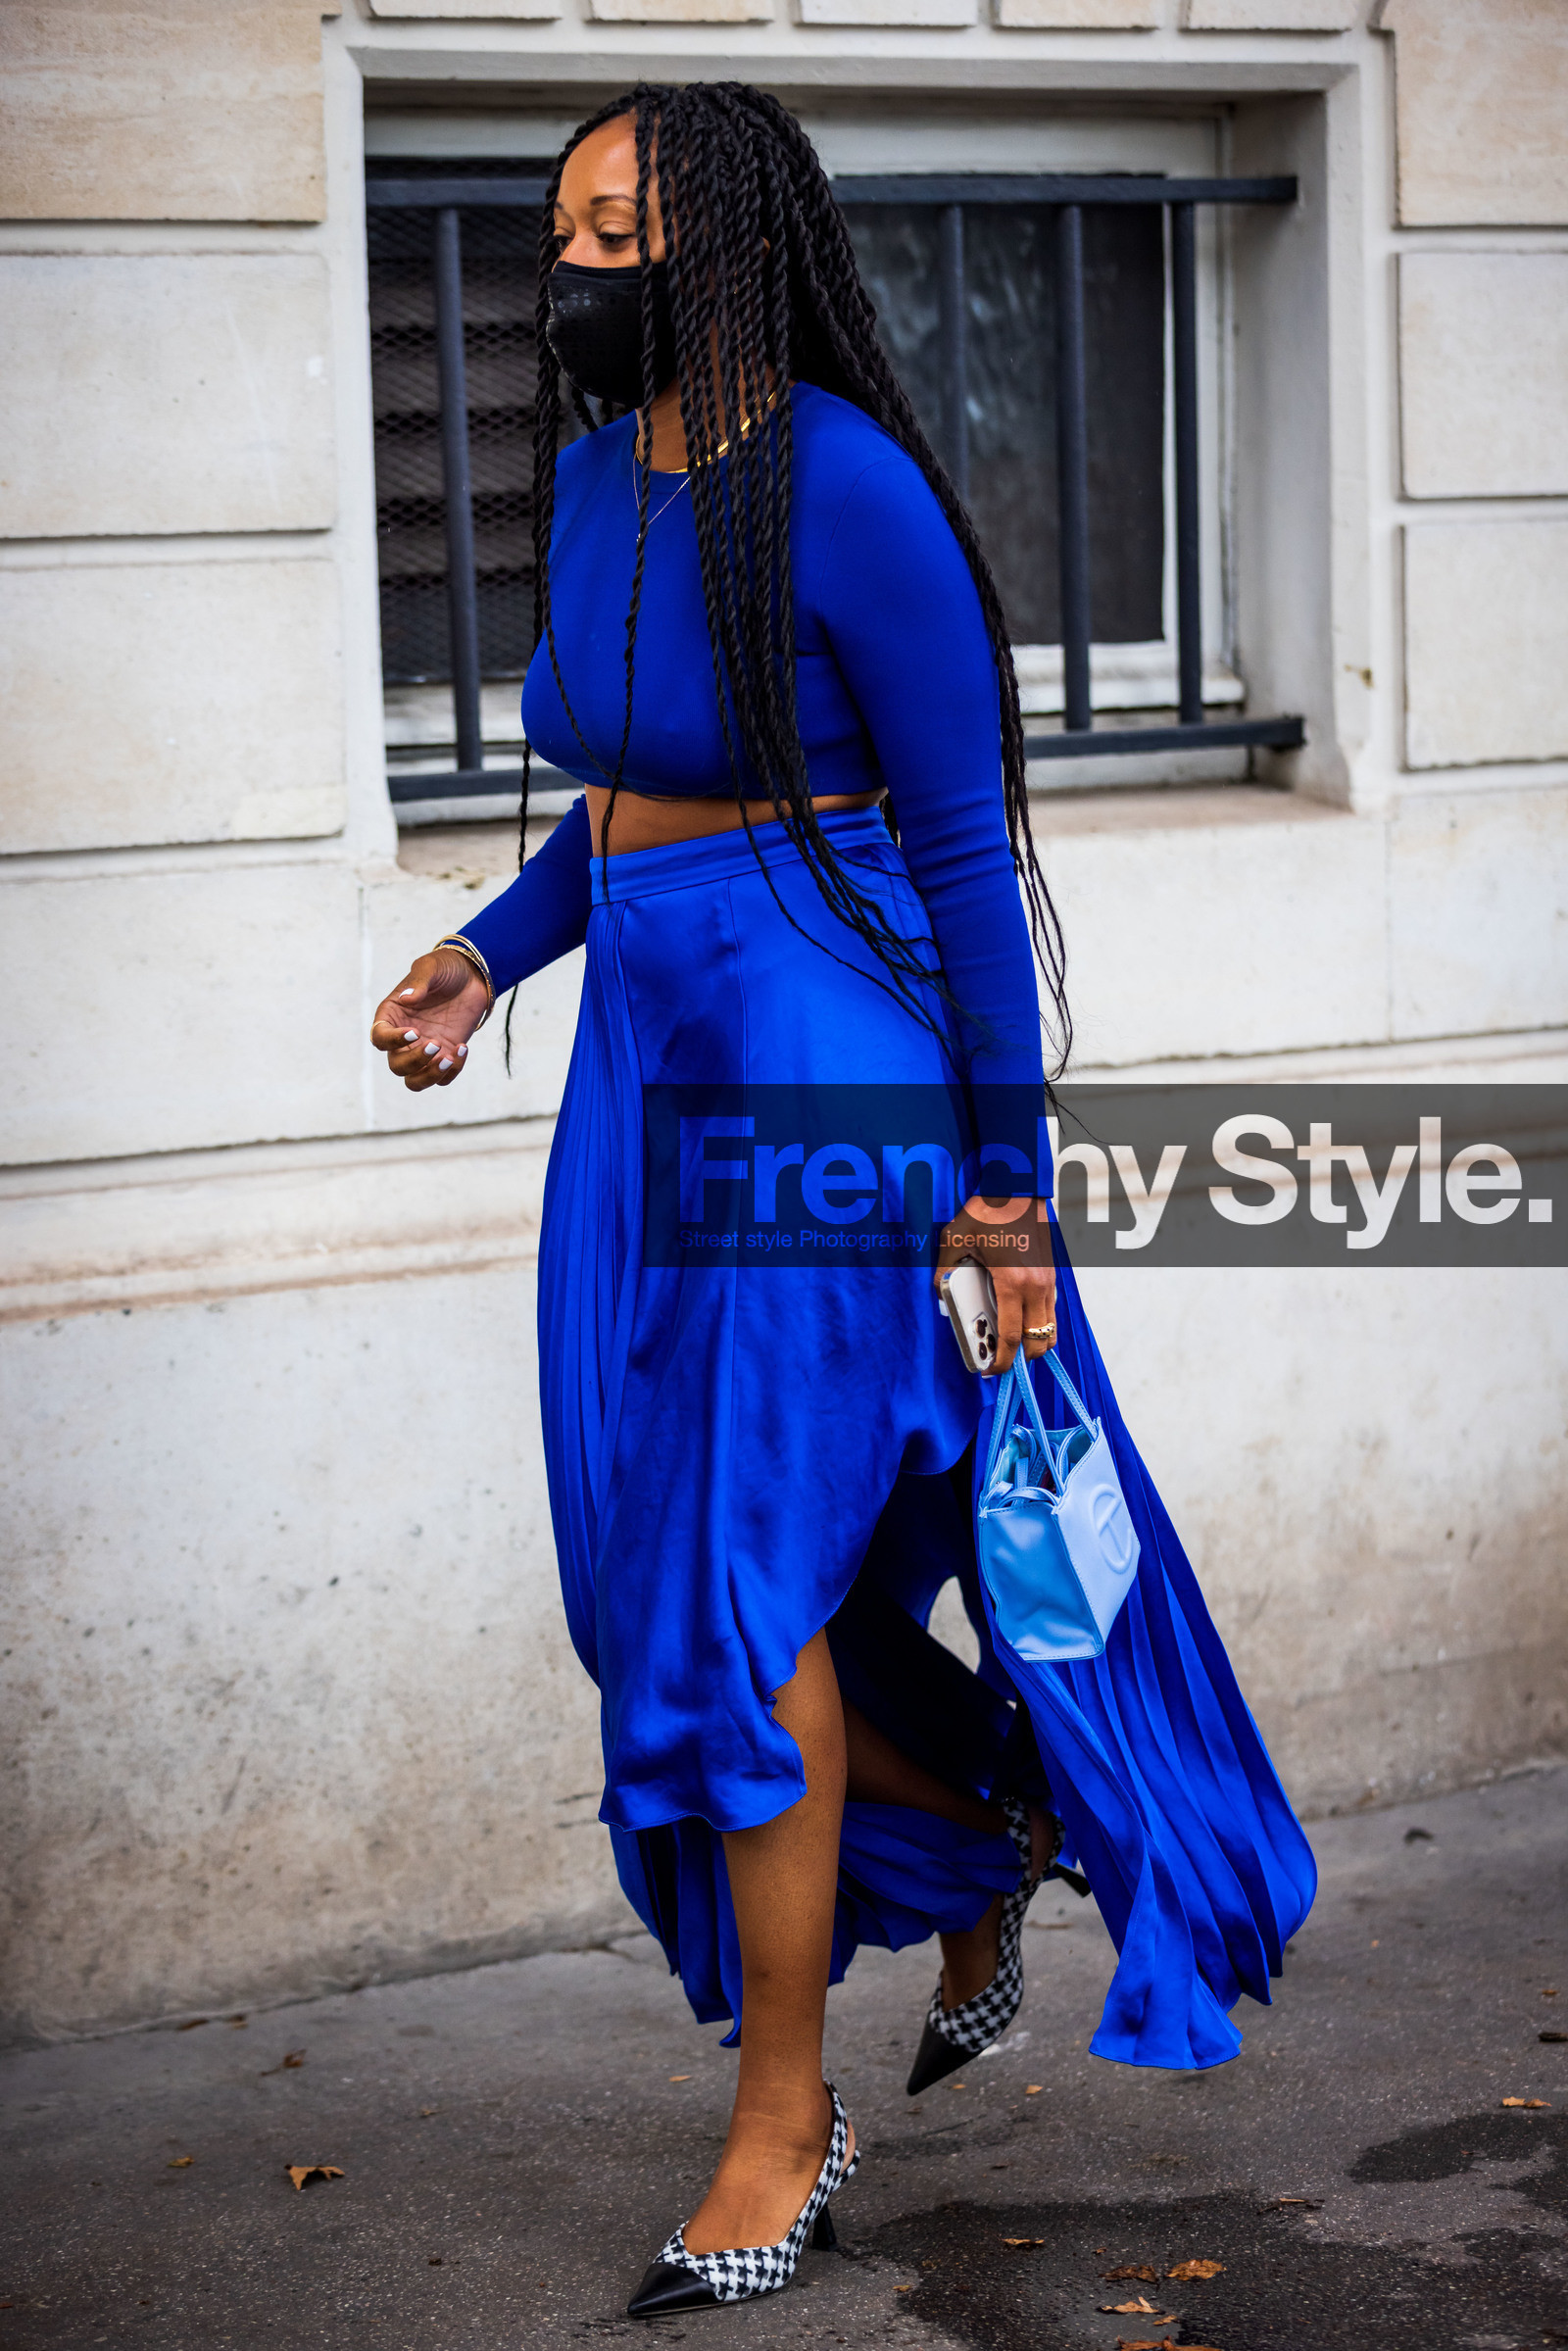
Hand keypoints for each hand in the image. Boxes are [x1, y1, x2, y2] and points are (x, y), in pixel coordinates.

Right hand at [370, 949, 489, 1090]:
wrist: (473, 976)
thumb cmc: (446, 968)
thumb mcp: (432, 967)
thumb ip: (419, 981)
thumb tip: (406, 998)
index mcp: (393, 1015)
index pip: (379, 1037)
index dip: (392, 1041)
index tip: (414, 1032)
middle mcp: (404, 1038)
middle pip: (397, 1065)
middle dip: (414, 1061)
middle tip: (435, 1044)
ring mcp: (424, 1050)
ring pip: (415, 1081)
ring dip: (429, 1076)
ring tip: (448, 1058)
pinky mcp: (445, 1056)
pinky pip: (443, 1078)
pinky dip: (452, 1070)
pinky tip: (463, 1048)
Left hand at [936, 1195, 1056, 1375]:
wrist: (1017, 1188)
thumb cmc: (986, 1212)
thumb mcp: (954, 1239)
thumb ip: (944, 1272)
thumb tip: (940, 1295)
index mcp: (1013, 1284)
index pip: (1011, 1338)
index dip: (1000, 1362)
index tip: (988, 1372)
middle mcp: (1037, 1288)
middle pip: (1038, 1342)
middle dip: (1021, 1359)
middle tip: (998, 1360)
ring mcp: (1048, 1282)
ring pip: (1049, 1329)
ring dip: (1032, 1343)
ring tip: (1009, 1344)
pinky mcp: (1052, 1276)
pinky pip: (1049, 1312)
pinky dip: (1038, 1324)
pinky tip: (1017, 1320)